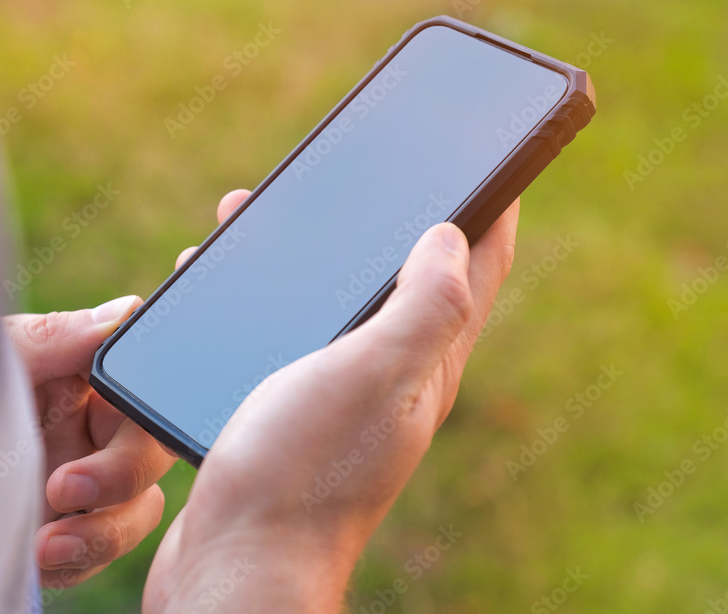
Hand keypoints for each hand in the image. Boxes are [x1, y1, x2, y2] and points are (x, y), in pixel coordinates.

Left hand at [4, 301, 176, 587]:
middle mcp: (88, 429)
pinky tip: (39, 556)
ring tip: (49, 544)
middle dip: (123, 472)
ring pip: (139, 507)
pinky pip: (99, 553)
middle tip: (67, 487)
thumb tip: (123, 313)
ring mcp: (79, 485)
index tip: (131, 403)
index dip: (154, 392)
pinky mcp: (63, 535)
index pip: (143, 379)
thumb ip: (53, 337)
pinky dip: (80, 559)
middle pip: (152, 449)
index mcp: (80, 376)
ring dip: (106, 529)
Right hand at [144, 190, 518, 611]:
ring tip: (271, 220)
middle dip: (391, 221)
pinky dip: (273, 299)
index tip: (491, 163)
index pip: (475, 275)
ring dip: (317, 257)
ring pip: (340, 306)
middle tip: (371, 175)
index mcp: (425, 365)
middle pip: (408, 281)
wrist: (236, 563)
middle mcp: (393, 379)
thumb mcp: (371, 376)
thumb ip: (421, 308)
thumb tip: (453, 237)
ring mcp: (343, 396)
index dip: (490, 211)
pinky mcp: (292, 411)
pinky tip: (238, 293)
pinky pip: (294, 336)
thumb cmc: (300, 472)